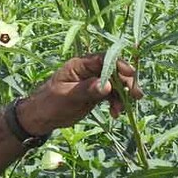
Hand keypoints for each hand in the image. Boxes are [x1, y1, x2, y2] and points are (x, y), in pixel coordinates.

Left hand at [17, 53, 143, 134]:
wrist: (41, 117)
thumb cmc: (49, 103)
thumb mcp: (67, 96)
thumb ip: (86, 90)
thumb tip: (107, 86)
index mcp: (79, 65)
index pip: (103, 59)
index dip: (118, 64)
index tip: (130, 74)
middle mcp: (88, 71)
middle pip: (113, 71)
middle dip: (126, 82)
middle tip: (136, 95)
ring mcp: (92, 82)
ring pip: (114, 84)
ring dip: (122, 96)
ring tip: (123, 110)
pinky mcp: (94, 94)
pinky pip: (110, 96)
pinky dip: (115, 103)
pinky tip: (115, 114)